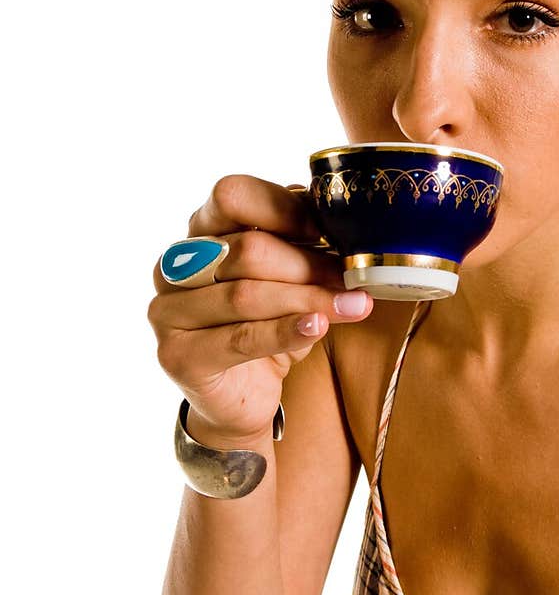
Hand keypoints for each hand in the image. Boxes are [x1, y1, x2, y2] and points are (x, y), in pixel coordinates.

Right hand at [148, 173, 372, 441]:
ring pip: (248, 295)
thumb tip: (335, 216)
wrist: (240, 397)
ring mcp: (168, 312)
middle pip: (247, 250)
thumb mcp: (285, 276)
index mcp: (198, 232)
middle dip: (308, 264)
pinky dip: (286, 331)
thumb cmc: (265, 325)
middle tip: (351, 277)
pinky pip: (242, 338)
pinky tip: (319, 326)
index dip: (284, 209)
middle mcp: (174, 267)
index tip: (329, 230)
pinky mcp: (178, 355)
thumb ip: (297, 242)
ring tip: (354, 305)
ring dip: (309, 298)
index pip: (232, 196)